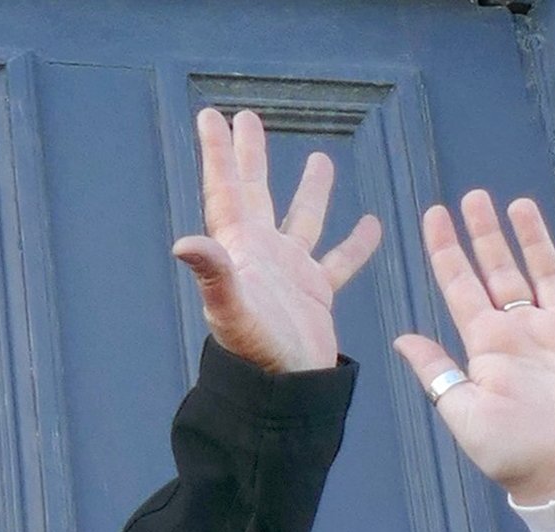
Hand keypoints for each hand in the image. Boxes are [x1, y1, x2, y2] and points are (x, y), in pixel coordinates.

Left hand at [172, 107, 380, 374]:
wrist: (284, 392)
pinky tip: (372, 224)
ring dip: (310, 192)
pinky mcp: (316, 294)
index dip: (218, 154)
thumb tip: (182, 242)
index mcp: (239, 251)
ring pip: (302, 220)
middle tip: (247, 119)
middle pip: (255, 194)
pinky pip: (340, 262)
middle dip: (250, 157)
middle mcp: (262, 256)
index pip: (226, 192)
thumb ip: (213, 272)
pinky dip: (356, 245)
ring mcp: (290, 273)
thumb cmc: (256, 353)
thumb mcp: (232, 309)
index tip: (211, 116)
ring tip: (320, 159)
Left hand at [392, 192, 554, 504]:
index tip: (433, 217)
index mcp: (488, 345)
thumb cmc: (512, 451)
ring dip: (532, 239)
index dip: (447, 251)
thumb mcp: (462, 411)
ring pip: (546, 271)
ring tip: (516, 205)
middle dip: (486, 234)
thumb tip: (401, 338)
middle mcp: (524, 331)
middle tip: (472, 196)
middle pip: (501, 270)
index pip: (462, 287)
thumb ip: (436, 372)